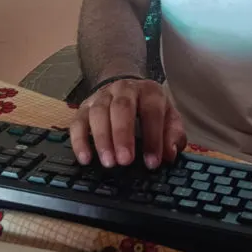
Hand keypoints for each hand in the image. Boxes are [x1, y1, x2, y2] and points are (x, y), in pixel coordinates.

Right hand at [69, 78, 186, 169]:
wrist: (127, 89)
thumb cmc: (150, 110)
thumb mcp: (169, 118)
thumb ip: (173, 135)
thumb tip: (170, 154)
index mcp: (149, 91)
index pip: (152, 111)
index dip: (153, 137)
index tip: (152, 162)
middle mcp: (124, 90)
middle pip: (121, 108)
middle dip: (123, 135)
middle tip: (125, 161)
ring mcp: (102, 97)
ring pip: (98, 113)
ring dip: (102, 139)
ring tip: (108, 162)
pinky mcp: (84, 107)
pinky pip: (78, 122)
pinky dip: (79, 141)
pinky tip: (85, 158)